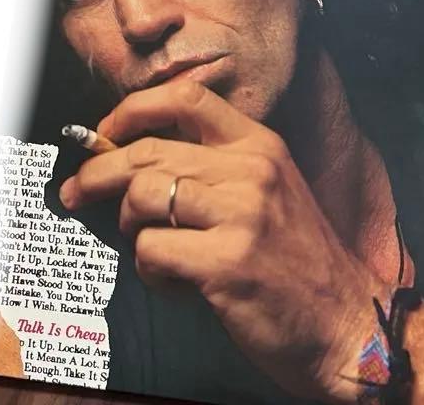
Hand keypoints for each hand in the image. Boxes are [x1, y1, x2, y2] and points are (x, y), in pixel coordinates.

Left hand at [58, 78, 384, 403]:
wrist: (348, 326)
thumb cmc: (295, 263)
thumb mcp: (265, 192)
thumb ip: (208, 167)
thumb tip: (124, 156)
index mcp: (259, 144)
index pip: (185, 96)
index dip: (133, 109)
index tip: (105, 131)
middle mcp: (252, 169)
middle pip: (146, 151)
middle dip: (97, 173)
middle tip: (75, 192)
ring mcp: (242, 214)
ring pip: (141, 197)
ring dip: (129, 227)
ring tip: (151, 248)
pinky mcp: (228, 262)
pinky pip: (151, 250)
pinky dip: (149, 270)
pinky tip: (174, 281)